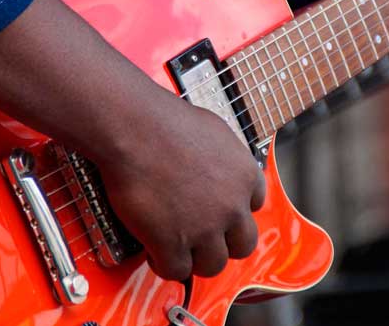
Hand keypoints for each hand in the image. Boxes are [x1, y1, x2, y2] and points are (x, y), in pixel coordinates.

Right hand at [0, 0, 264, 281]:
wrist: (135, 126)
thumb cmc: (164, 118)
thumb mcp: (212, 128)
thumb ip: (222, 152)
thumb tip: (215, 156)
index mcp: (244, 175)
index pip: (254, 205)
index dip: (235, 211)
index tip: (220, 213)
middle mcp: (231, 205)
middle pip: (243, 244)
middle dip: (224, 244)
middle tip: (204, 239)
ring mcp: (204, 228)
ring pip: (213, 265)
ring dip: (195, 259)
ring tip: (178, 249)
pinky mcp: (173, 243)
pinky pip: (176, 270)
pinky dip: (165, 264)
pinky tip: (155, 252)